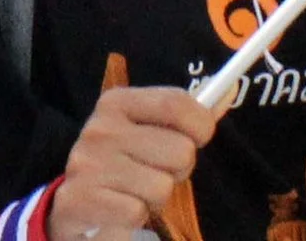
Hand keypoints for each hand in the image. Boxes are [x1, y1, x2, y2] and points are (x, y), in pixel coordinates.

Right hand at [46, 86, 218, 240]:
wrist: (76, 204)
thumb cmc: (125, 164)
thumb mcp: (149, 131)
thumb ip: (186, 114)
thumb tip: (230, 89)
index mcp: (116, 102)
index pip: (176, 104)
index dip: (201, 125)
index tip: (199, 138)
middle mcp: (99, 128)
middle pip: (180, 151)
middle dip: (177, 170)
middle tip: (154, 171)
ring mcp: (88, 164)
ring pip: (162, 187)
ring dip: (155, 197)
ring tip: (136, 191)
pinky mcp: (81, 200)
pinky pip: (137, 212)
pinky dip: (135, 216)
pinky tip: (120, 207)